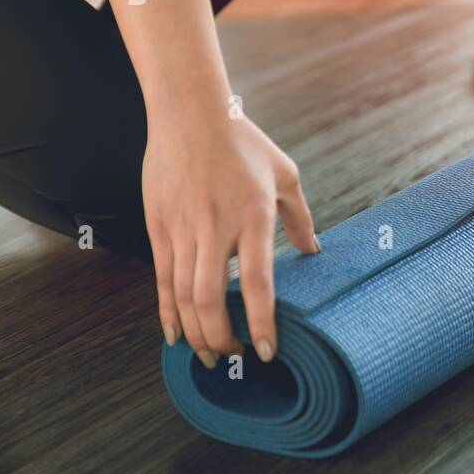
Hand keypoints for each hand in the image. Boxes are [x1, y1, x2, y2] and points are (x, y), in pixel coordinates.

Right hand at [143, 111, 319, 368]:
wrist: (189, 112)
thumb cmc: (243, 142)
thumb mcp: (284, 174)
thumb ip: (300, 217)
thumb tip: (314, 252)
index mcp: (252, 216)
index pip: (256, 281)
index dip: (260, 322)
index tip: (268, 351)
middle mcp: (215, 226)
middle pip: (211, 298)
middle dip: (221, 339)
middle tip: (235, 360)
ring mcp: (182, 228)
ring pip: (182, 295)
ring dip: (195, 333)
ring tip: (208, 357)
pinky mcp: (158, 226)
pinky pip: (162, 279)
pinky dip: (168, 312)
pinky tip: (176, 334)